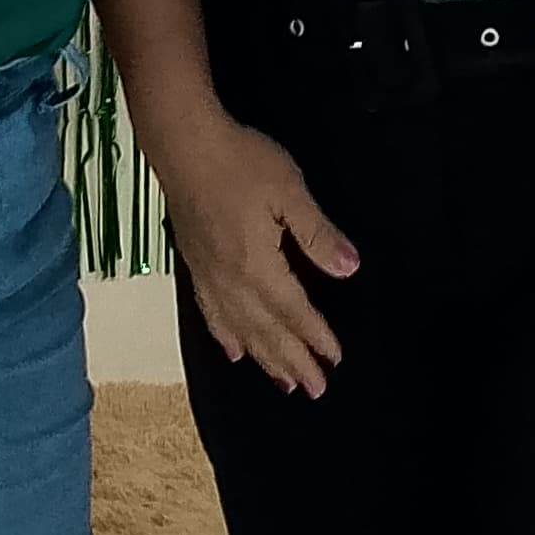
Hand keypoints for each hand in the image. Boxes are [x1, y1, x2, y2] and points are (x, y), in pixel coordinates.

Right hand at [149, 112, 355, 397]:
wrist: (184, 144)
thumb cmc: (242, 162)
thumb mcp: (289, 191)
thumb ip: (318, 233)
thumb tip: (350, 269)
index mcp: (258, 265)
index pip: (293, 310)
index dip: (315, 336)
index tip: (335, 360)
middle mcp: (231, 280)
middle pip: (266, 331)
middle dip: (292, 361)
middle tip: (315, 389)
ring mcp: (209, 276)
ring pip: (239, 329)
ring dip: (264, 358)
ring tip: (284, 383)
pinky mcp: (194, 266)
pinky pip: (210, 313)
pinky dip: (225, 336)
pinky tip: (233, 352)